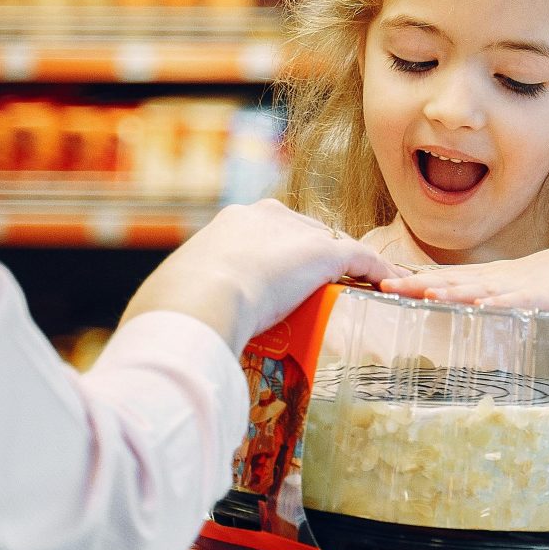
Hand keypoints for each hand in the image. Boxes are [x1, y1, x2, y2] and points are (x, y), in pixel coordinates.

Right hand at [124, 199, 399, 350]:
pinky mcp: (323, 255)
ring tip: (363, 288)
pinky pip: (362, 261)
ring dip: (350, 268)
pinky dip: (380, 273)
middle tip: (323, 291)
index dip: (279, 256)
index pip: (268, 232)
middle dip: (316, 259)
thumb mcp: (174, 298)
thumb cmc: (175, 306)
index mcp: (232, 223)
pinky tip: (394, 287)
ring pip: (334, 247)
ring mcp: (297, 234)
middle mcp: (267, 217)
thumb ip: (180, 306)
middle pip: (305, 235)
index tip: (281, 280)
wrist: (198, 300)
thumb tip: (154, 332)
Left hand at [378, 235, 548, 313]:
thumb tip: (463, 309)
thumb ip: (491, 298)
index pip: (445, 279)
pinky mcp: (542, 298)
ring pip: (478, 288)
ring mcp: (519, 286)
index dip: (413, 282)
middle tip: (384, 287)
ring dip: (450, 291)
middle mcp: (498, 279)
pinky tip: (480, 305)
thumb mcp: (516, 288)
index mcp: (490, 278)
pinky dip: (497, 302)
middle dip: (417, 285)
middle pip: (452, 281)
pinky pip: (516, 301)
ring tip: (422, 294)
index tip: (381, 284)